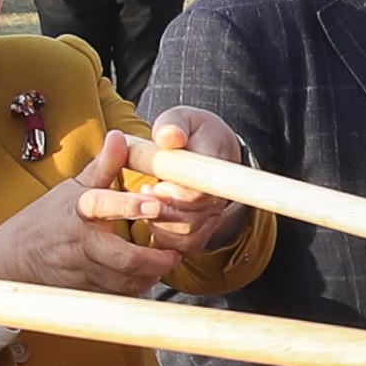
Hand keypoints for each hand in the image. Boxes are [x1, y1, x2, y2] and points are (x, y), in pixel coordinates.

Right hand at [0, 144, 184, 299]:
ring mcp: (82, 270)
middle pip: (123, 258)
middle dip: (154, 258)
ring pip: (126, 281)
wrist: (14, 259)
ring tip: (163, 262)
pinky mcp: (84, 292)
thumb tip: (120, 136)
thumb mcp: (72, 188)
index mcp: (78, 211)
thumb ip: (103, 166)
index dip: (128, 206)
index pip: (102, 205)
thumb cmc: (47, 219)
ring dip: (150, 274)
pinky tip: (144, 276)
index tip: (154, 204)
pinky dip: (136, 288)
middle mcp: (80, 243)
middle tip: (173, 251)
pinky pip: (118, 295)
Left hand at [113, 112, 253, 261]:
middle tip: (145, 192)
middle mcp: (221, 196)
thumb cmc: (189, 132)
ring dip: (160, 224)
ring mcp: (213, 216)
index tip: (155, 186)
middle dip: (162, 210)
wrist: (208, 147)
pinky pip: (184, 246)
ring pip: (187, 235)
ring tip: (148, 203)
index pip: (200, 193)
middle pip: (193, 219)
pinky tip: (152, 219)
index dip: (175, 195)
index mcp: (217, 168)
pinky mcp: (203, 231)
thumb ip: (172, 125)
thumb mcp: (180, 119)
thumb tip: (168, 137)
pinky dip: (164, 237)